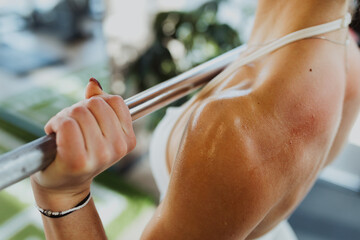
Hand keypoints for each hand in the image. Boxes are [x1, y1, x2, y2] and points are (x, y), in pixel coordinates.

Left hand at [31, 78, 135, 206]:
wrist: (62, 183)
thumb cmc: (78, 151)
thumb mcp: (95, 126)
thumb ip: (98, 103)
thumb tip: (93, 83)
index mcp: (128, 140)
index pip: (115, 101)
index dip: (96, 103)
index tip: (89, 119)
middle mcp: (118, 148)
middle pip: (95, 103)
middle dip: (78, 109)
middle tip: (72, 127)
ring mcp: (100, 156)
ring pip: (80, 112)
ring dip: (64, 117)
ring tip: (63, 133)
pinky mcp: (78, 161)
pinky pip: (67, 124)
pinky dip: (55, 124)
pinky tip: (55, 137)